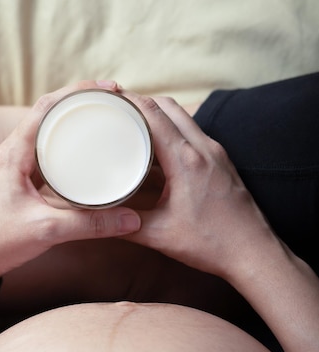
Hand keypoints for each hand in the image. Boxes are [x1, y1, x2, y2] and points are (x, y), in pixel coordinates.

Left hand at [0, 80, 140, 286]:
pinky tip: (77, 161)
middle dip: (78, 106)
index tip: (109, 89)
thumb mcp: (48, 231)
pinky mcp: (10, 183)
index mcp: (11, 153)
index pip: (46, 107)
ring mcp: (7, 168)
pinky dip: (60, 152)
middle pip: (46, 116)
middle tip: (111, 106)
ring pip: (42, 136)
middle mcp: (7, 154)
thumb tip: (132, 219)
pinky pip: (38, 157)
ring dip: (68, 128)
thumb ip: (90, 225)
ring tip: (99, 127)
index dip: (79, 92)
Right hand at [122, 92, 274, 279]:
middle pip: (168, 107)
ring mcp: (216, 153)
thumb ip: (125, 224)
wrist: (252, 252)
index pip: (152, 114)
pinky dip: (175, 131)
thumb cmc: (211, 244)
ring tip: (134, 127)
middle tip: (116, 111)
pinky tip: (159, 150)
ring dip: (159, 116)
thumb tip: (99, 217)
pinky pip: (195, 134)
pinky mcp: (222, 162)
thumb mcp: (160, 235)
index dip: (127, 102)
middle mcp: (204, 149)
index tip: (106, 99)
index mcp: (185, 161)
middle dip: (140, 103)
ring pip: (184, 118)